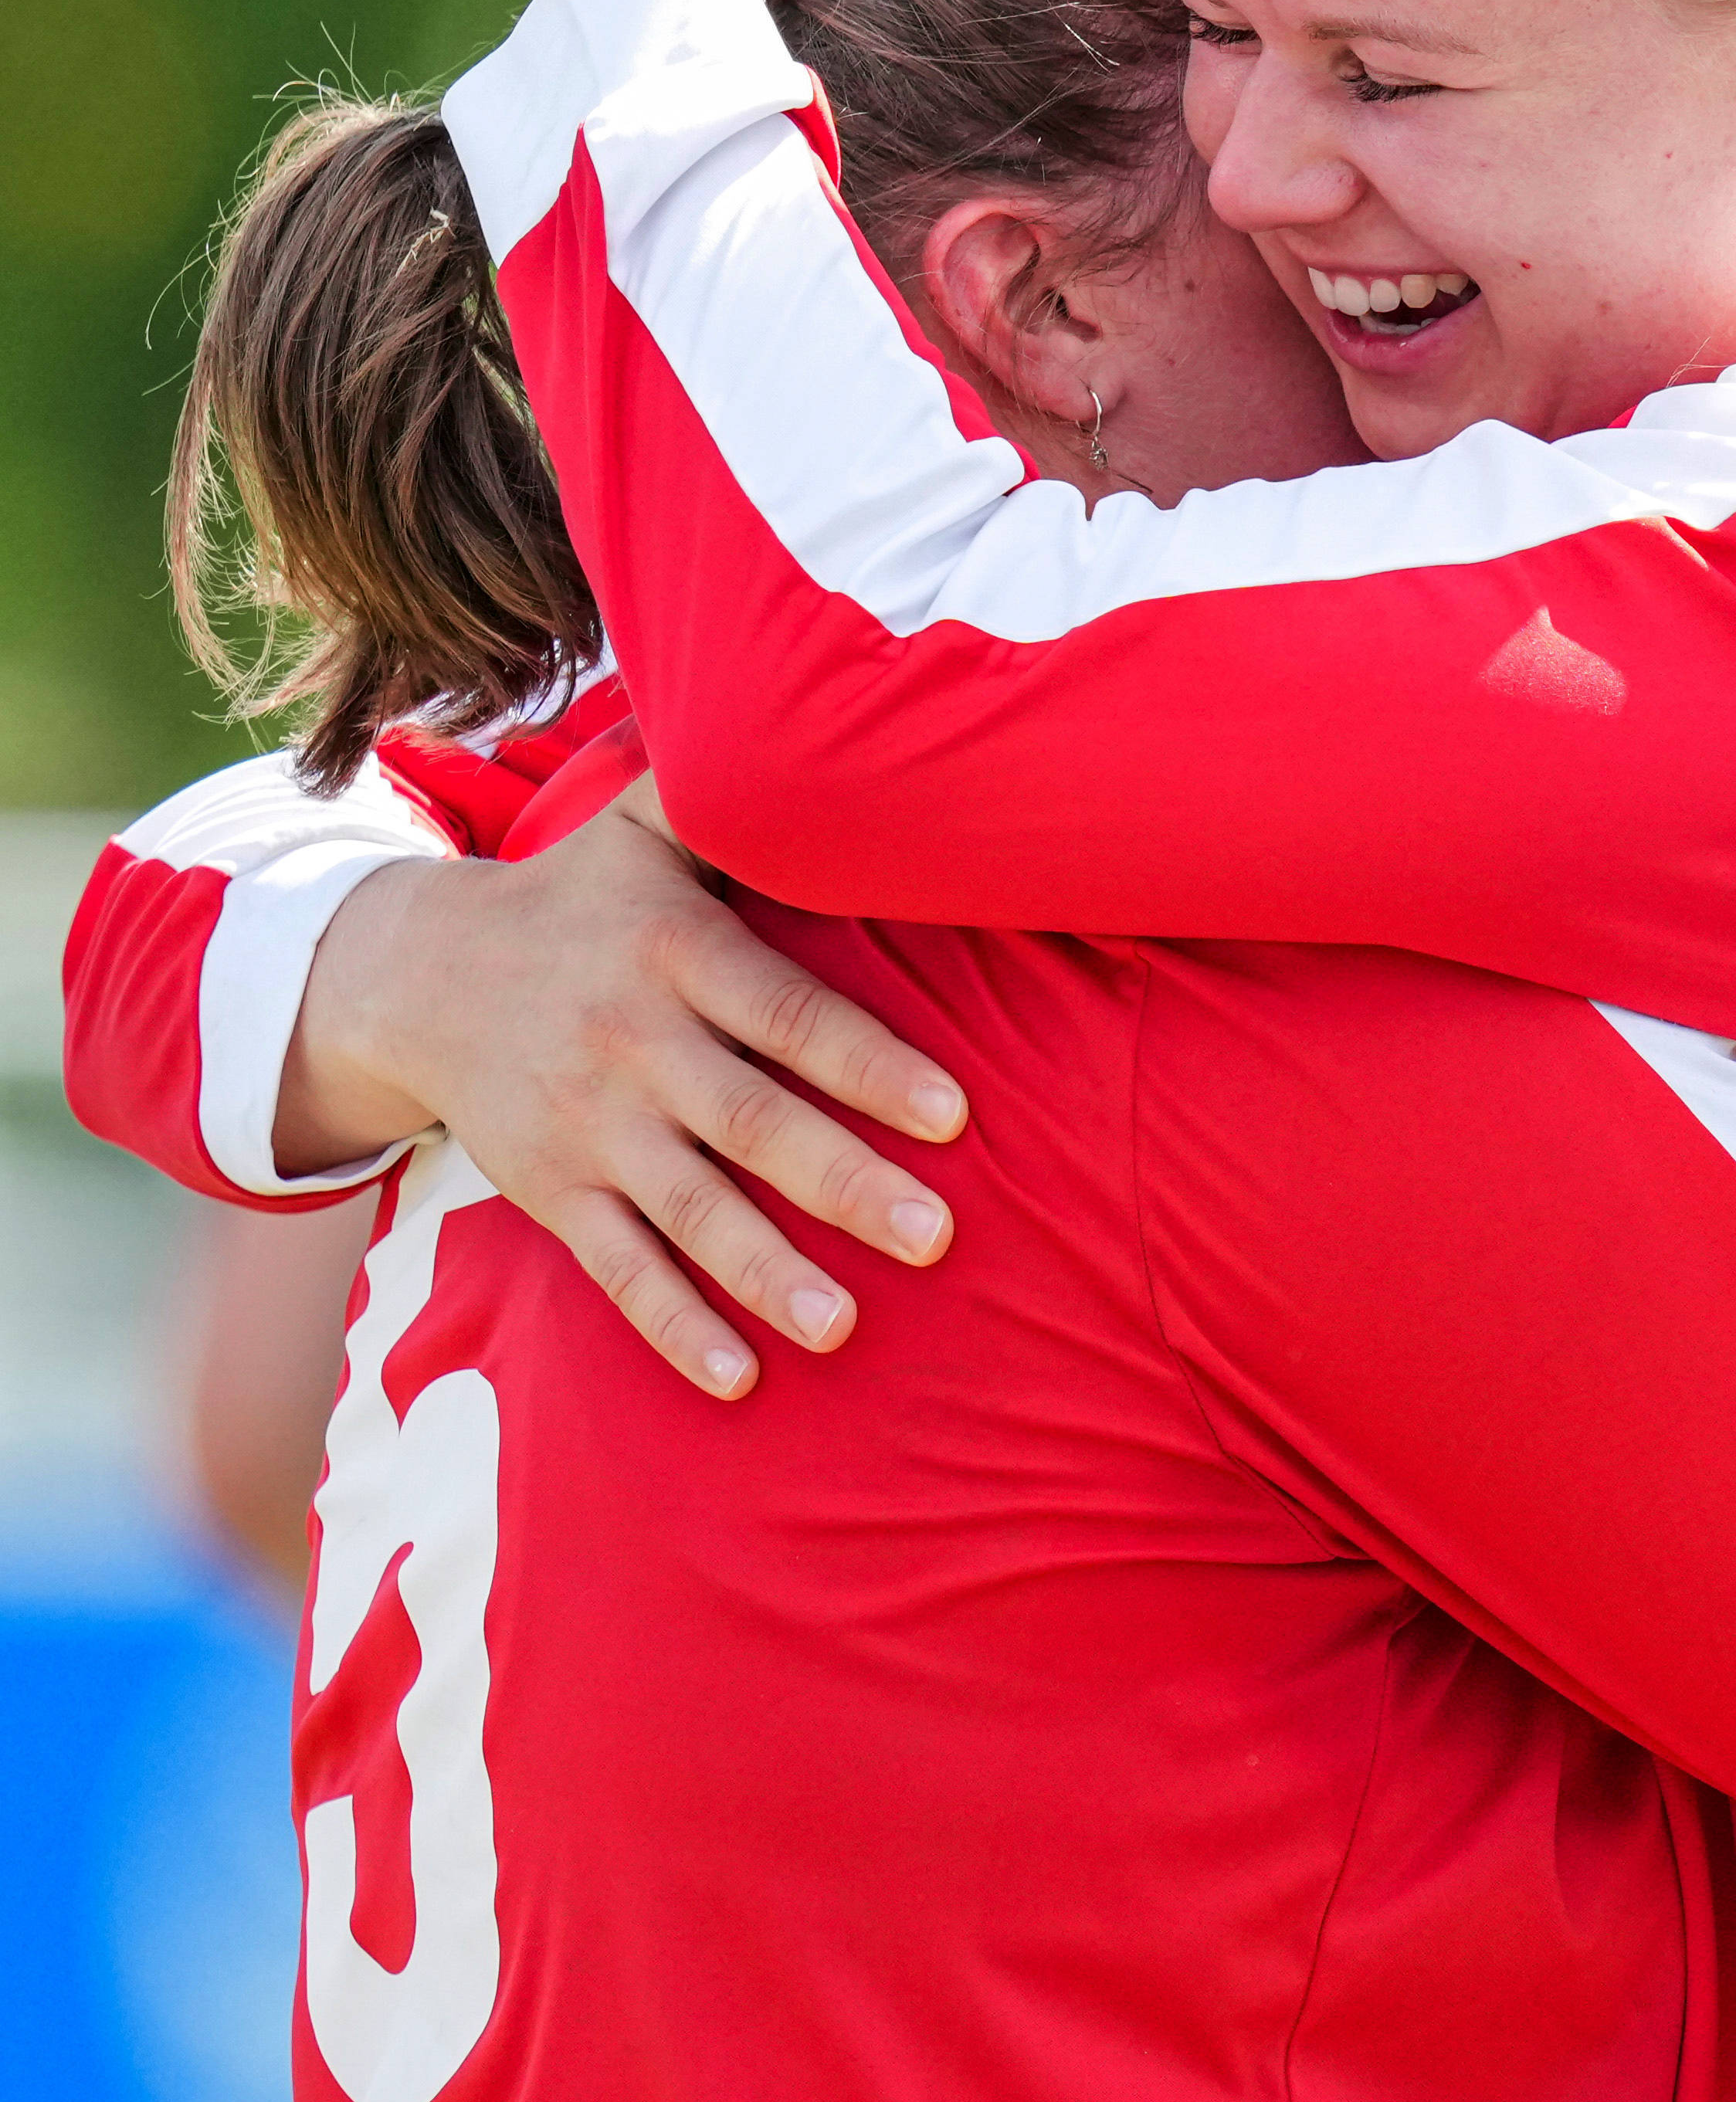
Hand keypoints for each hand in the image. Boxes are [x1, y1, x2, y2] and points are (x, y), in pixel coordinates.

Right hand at [278, 791, 969, 1397]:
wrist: (415, 972)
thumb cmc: (577, 896)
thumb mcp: (640, 827)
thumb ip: (730, 794)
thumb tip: (830, 722)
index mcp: (676, 955)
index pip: (789, 1016)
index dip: (869, 1065)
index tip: (954, 1113)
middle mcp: (634, 1045)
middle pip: (752, 1124)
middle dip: (844, 1182)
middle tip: (939, 1234)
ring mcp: (588, 1127)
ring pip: (688, 1212)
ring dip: (766, 1273)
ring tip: (847, 1328)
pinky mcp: (551, 1192)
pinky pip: (616, 1269)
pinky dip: (672, 1325)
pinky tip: (737, 1379)